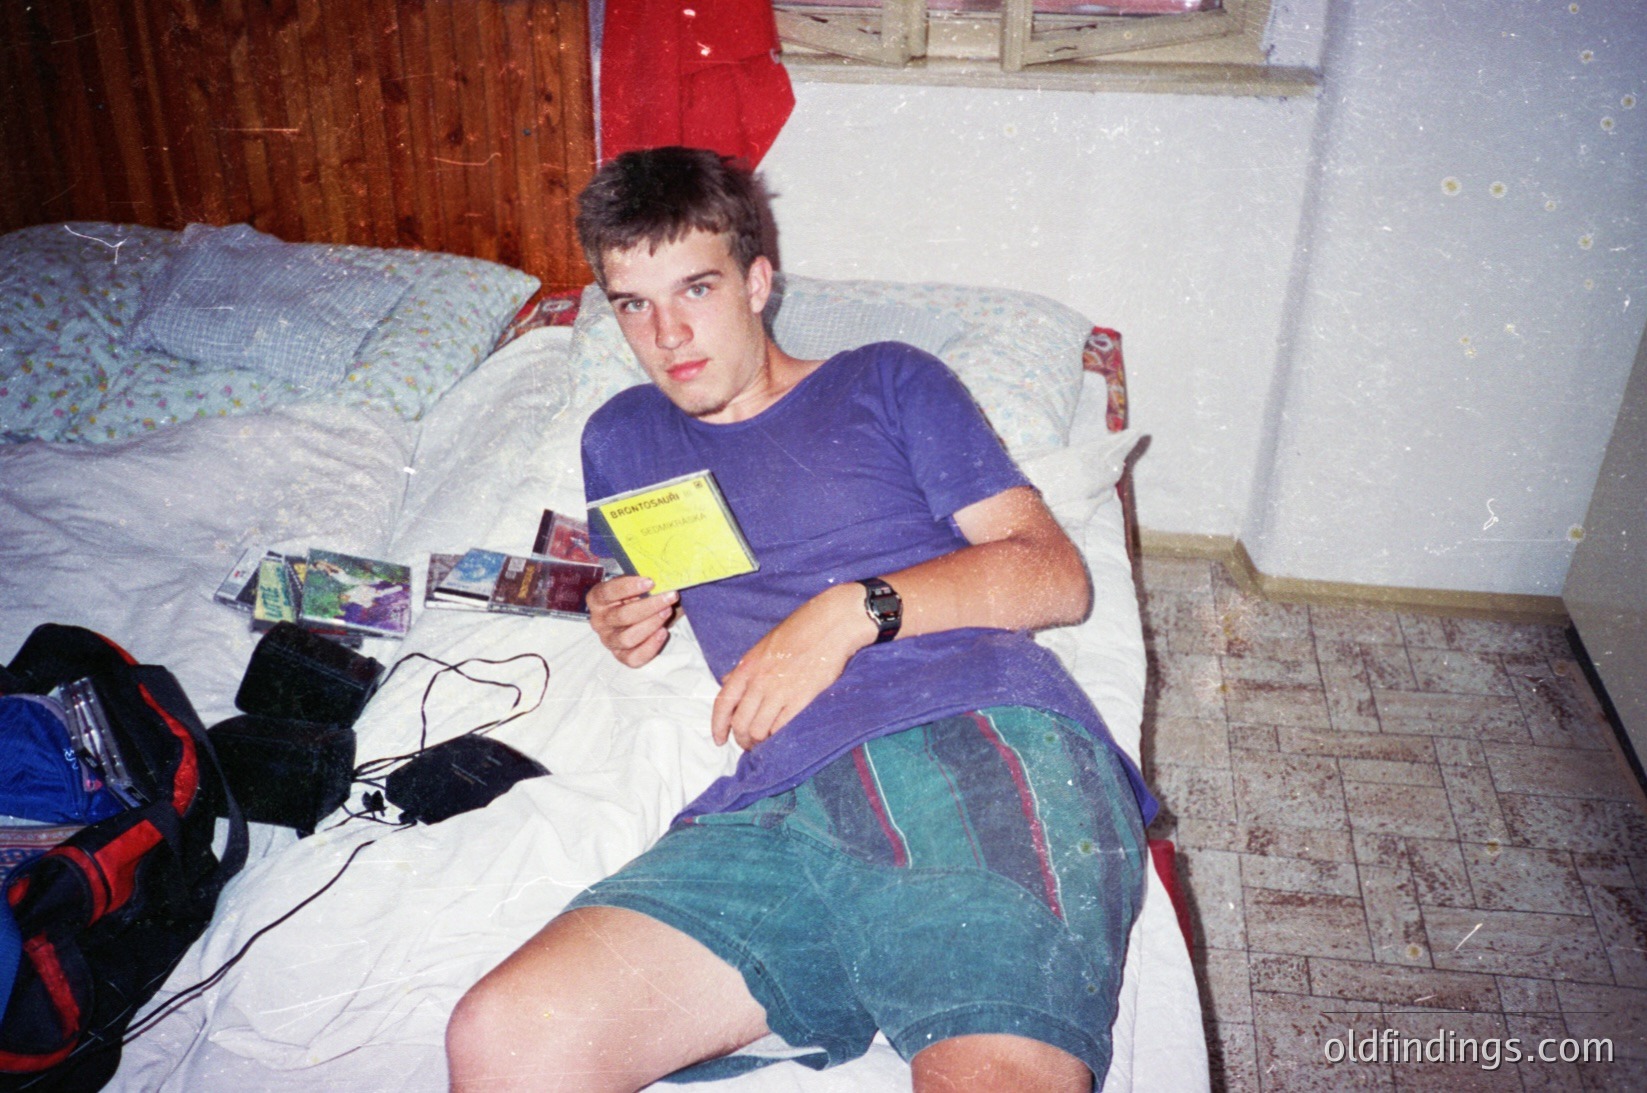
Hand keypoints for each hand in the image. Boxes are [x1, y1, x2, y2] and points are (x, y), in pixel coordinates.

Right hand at [587, 575, 677, 666]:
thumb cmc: (638, 596)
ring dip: (651, 624)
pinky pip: (634, 658)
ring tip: (667, 612)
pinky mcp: (621, 656)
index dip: (629, 586)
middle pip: (622, 616)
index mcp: (597, 599)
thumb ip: (643, 582)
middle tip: (670, 597)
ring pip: (627, 638)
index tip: (651, 582)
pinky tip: (663, 632)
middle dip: (649, 606)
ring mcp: (608, 640)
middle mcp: (599, 621)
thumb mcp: (637, 585)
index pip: (608, 592)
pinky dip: (650, 646)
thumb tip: (661, 579)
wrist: (642, 615)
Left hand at [712, 584, 870, 749]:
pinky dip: (778, 738)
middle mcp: (759, 681)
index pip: (723, 703)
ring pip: (758, 731)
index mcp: (747, 667)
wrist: (830, 624)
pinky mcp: (801, 699)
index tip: (719, 740)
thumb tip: (726, 681)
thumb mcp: (763, 646)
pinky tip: (781, 737)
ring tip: (765, 743)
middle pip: (740, 723)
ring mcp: (779, 691)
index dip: (717, 726)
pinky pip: (781, 728)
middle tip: (749, 745)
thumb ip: (745, 667)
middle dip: (741, 739)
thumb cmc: (800, 630)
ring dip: (759, 742)